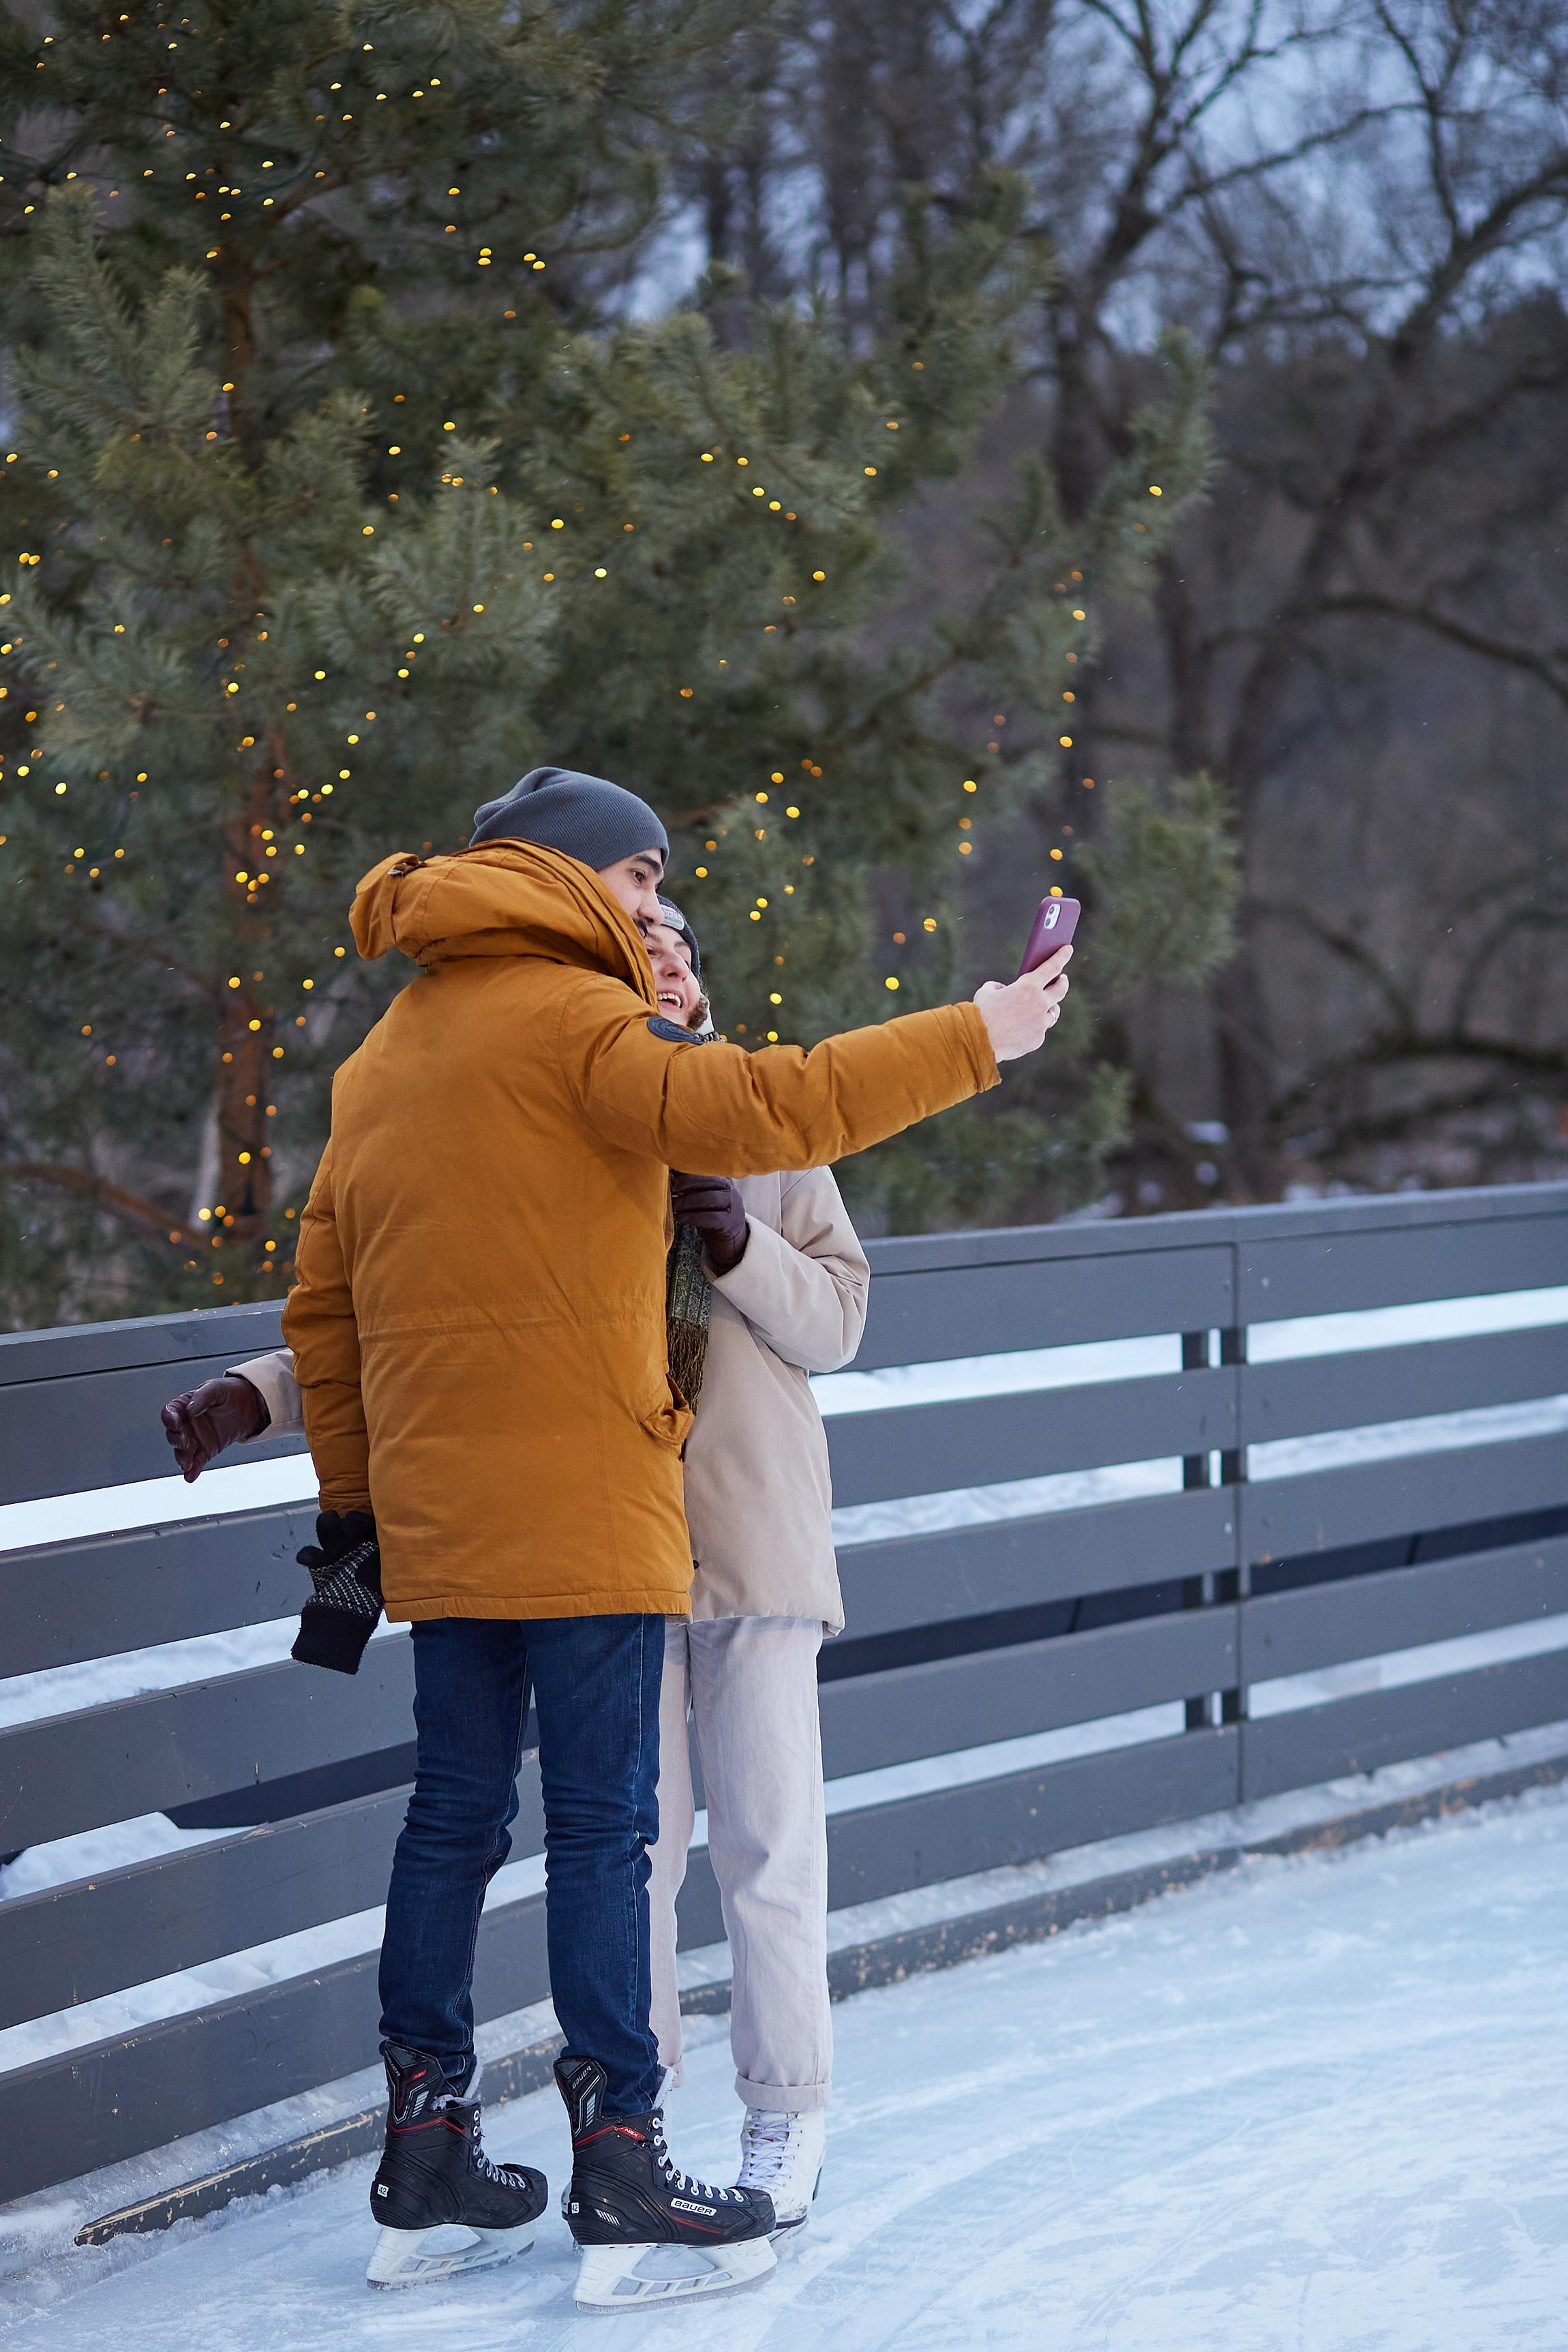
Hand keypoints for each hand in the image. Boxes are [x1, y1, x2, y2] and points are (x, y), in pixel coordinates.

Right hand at [160, 1374, 269, 1481]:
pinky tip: (190, 1476)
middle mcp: (187, 1424)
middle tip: (185, 1442)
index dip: (169, 1418)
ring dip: (182, 1458)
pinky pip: (198, 1461)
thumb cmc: (230, 1392)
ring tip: (187, 1463)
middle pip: (174, 1435)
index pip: (170, 1412)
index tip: (176, 1423)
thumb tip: (191, 1409)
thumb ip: (202, 1397)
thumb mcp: (217, 1388)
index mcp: (185, 1406)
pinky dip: (193, 1470)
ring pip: (183, 1451)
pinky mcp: (207, 1450)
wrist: (251, 1404)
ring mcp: (196, 1438)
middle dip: (176, 1440)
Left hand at [671, 1172, 749, 1275]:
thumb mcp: (703, 1199)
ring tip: (674, 1205)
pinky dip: (694, 1217)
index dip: (690, 1169)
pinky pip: (712, 1217)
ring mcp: (733, 1207)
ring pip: (710, 1198)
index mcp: (724, 1180)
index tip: (673, 1173)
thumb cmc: (712, 1216)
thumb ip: (692, 1186)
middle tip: (672, 1187)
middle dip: (688, 1182)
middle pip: (710, 1181)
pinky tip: (680, 1218)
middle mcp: (731, 1191)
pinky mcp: (730, 1224)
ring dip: (688, 1201)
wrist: (732, 1242)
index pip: (708, 1169)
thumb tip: (670, 1172)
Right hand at [974, 944, 1071, 1063]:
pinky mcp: (1037, 1039)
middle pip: (1061, 990)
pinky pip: (1039, 1030)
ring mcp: (1040, 1023)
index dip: (1061, 956)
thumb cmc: (980, 1013)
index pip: (1051, 966)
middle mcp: (1039, 1004)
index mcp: (1028, 987)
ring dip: (1049, 1007)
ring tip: (1045, 1005)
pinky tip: (1025, 1027)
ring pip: (1052, 1013)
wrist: (979, 1041)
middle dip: (1063, 982)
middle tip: (1062, 979)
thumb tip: (1005, 992)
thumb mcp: (987, 991)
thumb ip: (1000, 988)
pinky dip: (1034, 1027)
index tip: (1068, 949)